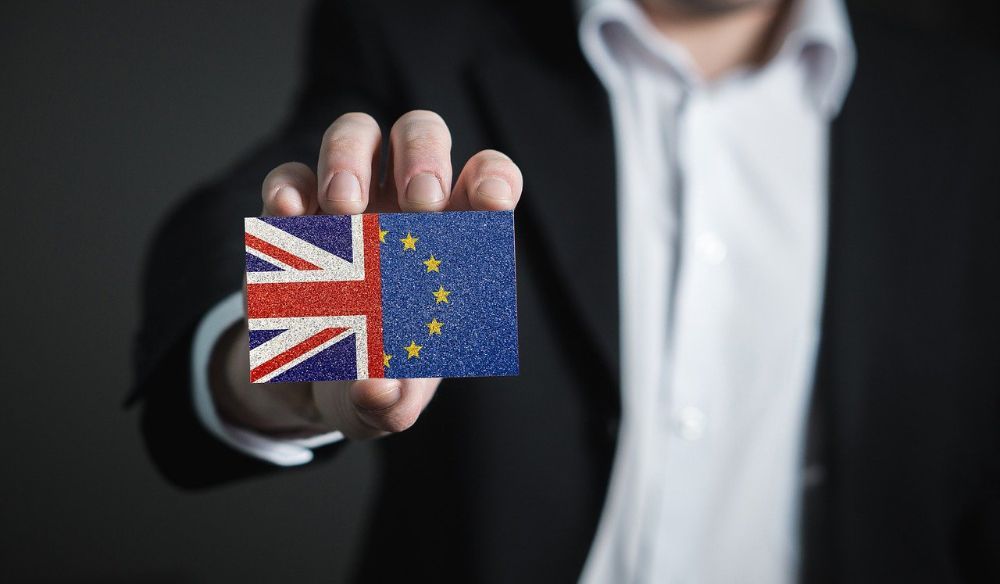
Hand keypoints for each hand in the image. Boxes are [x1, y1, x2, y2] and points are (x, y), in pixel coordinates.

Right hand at [210, 111, 522, 439]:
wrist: (311, 385)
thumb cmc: (374, 381)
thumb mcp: (386, 404)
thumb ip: (392, 402)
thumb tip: (377, 386)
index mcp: (452, 241)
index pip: (487, 183)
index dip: (494, 180)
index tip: (491, 203)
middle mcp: (403, 208)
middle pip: (421, 135)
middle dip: (424, 157)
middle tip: (420, 204)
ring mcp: (346, 204)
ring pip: (356, 134)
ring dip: (350, 158)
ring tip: (346, 210)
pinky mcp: (291, 218)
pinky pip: (290, 178)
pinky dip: (289, 188)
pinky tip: (292, 216)